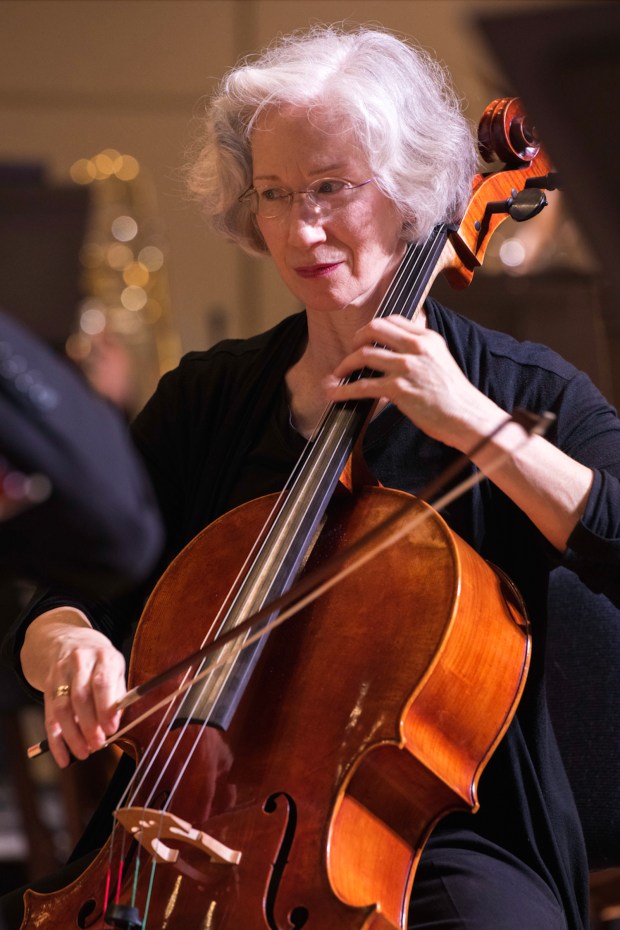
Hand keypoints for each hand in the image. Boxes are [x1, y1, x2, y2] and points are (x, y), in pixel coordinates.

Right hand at [22, 609, 126, 767]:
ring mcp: (60, 673)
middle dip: (88, 725)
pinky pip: (49, 717)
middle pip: (80, 696)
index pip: (102, 682)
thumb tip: (116, 723)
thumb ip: (117, 694)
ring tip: (84, 753)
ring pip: (62, 708)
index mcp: (104, 656)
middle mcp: (79, 661)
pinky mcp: (47, 686)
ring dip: (72, 735)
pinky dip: (56, 741)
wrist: (69, 640)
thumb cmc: (100, 662)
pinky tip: (63, 757)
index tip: (111, 729)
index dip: (105, 708)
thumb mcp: (116, 668)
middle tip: (98, 745)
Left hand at [327, 315, 500, 451]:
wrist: (466, 416)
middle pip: (373, 329)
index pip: (392, 320)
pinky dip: (343, 389)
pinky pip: (362, 386)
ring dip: (345, 365)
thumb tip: (394, 352)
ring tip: (338, 374)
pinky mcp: (398, 389)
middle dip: (355, 339)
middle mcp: (416, 347)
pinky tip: (334, 393)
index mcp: (427, 338)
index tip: (363, 339)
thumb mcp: (440, 360)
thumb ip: (420, 351)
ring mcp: (406, 367)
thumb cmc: (454, 394)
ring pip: (364, 355)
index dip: (372, 329)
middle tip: (349, 352)